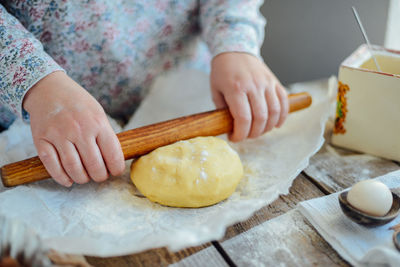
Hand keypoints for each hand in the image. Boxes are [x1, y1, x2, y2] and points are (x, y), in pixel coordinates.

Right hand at [23, 71, 124, 186]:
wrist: (48, 89)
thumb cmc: (77, 103)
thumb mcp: (98, 113)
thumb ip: (105, 135)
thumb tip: (114, 160)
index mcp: (97, 123)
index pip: (112, 154)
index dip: (116, 168)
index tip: (116, 172)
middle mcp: (79, 130)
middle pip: (94, 165)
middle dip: (100, 176)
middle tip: (100, 176)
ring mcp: (59, 135)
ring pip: (73, 168)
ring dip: (82, 178)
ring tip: (85, 178)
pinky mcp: (41, 140)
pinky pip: (52, 165)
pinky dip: (61, 177)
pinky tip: (68, 180)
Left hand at [210, 52, 288, 141]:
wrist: (235, 50)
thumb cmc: (223, 72)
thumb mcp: (215, 90)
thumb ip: (222, 110)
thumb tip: (230, 129)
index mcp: (235, 88)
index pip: (243, 118)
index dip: (240, 133)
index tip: (235, 138)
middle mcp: (253, 85)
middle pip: (260, 118)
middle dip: (253, 133)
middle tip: (246, 136)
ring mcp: (266, 83)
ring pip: (274, 112)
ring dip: (267, 128)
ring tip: (258, 131)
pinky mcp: (275, 82)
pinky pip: (284, 102)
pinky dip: (282, 117)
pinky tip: (275, 125)